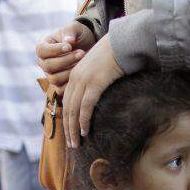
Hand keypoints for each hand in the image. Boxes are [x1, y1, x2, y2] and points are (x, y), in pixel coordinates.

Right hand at [35, 21, 96, 91]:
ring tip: (83, 63)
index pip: (41, 51)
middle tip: (81, 53)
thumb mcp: (76, 28)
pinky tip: (83, 74)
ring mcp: (50, 75)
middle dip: (66, 60)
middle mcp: (43, 62)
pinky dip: (72, 83)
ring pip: (55, 79)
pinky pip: (61, 89)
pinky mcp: (58, 85)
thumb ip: (71, 31)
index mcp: (43, 47)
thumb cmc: (78, 36)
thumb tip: (68, 41)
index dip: (54, 50)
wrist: (87, 47)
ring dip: (70, 72)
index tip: (69, 46)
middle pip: (48, 66)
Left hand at [62, 33, 123, 147]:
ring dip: (74, 129)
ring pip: (73, 110)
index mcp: (74, 76)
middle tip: (71, 145)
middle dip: (68, 129)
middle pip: (67, 109)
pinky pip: (86, 107)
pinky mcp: (94, 83)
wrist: (122, 43)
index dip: (67, 120)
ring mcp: (84, 81)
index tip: (69, 133)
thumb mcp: (99, 71)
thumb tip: (94, 99)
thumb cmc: (114, 58)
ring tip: (76, 143)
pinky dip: (84, 121)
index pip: (66, 102)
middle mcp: (75, 78)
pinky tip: (84, 131)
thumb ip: (93, 83)